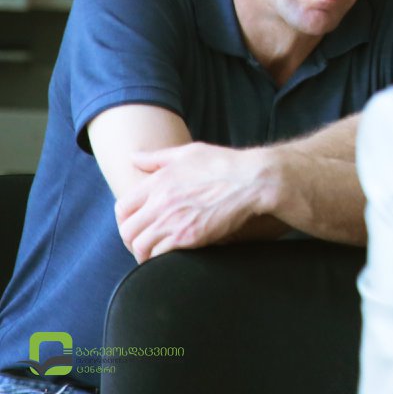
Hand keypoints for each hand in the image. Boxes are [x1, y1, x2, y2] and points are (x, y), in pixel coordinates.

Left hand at [114, 142, 274, 262]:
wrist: (252, 181)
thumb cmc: (223, 164)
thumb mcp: (189, 152)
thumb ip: (156, 157)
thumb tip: (132, 158)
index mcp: (157, 182)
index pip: (122, 208)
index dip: (124, 220)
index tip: (133, 225)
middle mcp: (160, 203)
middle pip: (128, 231)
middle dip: (131, 240)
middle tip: (141, 244)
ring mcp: (173, 221)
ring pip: (141, 246)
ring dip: (143, 253)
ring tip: (153, 255)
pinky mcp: (189, 237)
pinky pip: (160, 255)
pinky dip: (159, 259)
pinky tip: (168, 257)